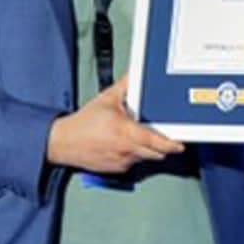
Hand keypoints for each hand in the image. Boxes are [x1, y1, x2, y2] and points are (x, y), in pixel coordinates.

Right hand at [46, 81, 185, 173]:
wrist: (63, 142)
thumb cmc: (83, 123)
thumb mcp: (105, 99)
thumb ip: (125, 86)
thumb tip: (135, 74)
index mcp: (126, 131)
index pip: (157, 142)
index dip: (172, 144)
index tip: (180, 143)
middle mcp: (126, 149)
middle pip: (156, 153)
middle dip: (161, 146)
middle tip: (159, 135)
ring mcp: (122, 161)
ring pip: (145, 158)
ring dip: (146, 150)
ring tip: (135, 137)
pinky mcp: (117, 169)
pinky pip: (133, 163)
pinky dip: (133, 155)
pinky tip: (123, 145)